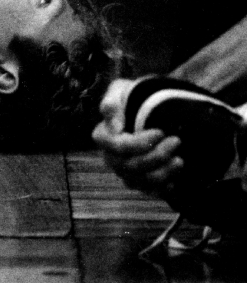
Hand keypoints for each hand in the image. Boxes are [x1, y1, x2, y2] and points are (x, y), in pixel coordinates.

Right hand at [91, 78, 183, 197]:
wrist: (148, 109)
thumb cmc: (131, 98)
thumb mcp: (119, 91)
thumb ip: (112, 103)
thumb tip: (115, 127)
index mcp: (103, 136)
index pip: (118, 147)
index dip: (139, 143)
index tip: (160, 132)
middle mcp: (111, 157)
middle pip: (131, 165)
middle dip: (156, 156)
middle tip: (177, 141)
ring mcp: (125, 172)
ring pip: (142, 180)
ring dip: (163, 172)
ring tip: (180, 160)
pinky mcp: (140, 182)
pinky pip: (150, 191)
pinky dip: (164, 186)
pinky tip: (176, 176)